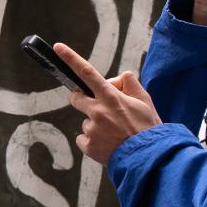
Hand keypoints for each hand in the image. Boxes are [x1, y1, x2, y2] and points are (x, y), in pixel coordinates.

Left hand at [55, 42, 162, 164]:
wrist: (147, 158)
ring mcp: (92, 129)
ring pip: (86, 121)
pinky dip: (93, 140)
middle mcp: (98, 111)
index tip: (58, 48)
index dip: (71, 59)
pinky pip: (84, 138)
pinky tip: (107, 144)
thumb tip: (114, 81)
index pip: (87, 72)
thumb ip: (129, 84)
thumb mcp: (145, 100)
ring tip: (114, 134)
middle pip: (76, 97)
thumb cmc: (147, 128)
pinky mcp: (88, 145)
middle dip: (80, 97)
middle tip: (95, 106)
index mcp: (111, 97)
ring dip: (96, 124)